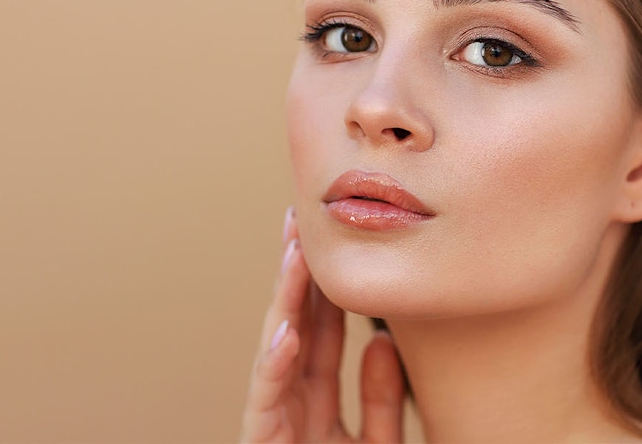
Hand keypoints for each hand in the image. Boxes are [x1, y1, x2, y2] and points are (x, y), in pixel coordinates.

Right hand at [240, 207, 407, 442]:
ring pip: (276, 348)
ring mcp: (274, 418)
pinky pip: (265, 397)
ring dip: (284, 301)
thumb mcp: (379, 442)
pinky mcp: (260, 439)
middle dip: (295, 276)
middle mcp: (291, 403)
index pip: (322, 334)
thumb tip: (381, 342)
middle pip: (293, 326)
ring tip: (294, 254)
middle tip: (300, 220)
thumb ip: (380, 399)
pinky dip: (274, 364)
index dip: (326, 288)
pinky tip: (286, 330)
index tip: (333, 240)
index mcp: (316, 403)